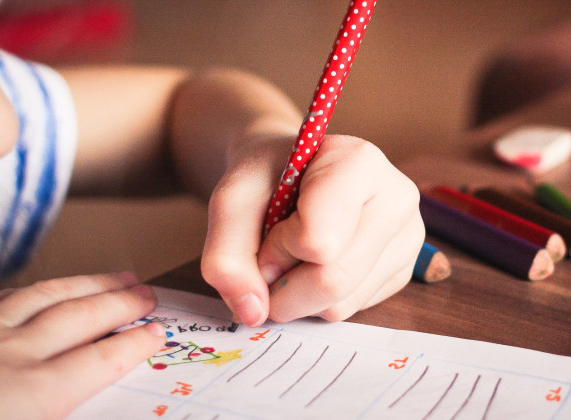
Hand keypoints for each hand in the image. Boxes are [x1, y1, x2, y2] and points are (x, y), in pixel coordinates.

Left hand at [0, 273, 165, 419]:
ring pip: (46, 296)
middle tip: (147, 292)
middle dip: (121, 303)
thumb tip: (70, 406)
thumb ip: (47, 417)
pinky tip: (38, 288)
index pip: (100, 360)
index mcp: (29, 398)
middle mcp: (10, 355)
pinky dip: (30, 289)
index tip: (157, 331)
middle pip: (81, 318)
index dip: (134, 343)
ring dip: (87, 285)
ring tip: (116, 276)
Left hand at [202, 134, 424, 325]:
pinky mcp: (403, 271)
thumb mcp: (231, 201)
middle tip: (268, 259)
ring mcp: (408, 238)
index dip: (277, 248)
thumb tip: (252, 313)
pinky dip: (317, 301)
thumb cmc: (264, 179)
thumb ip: (226, 255)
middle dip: (283, 285)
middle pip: (333, 281)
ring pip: (341, 304)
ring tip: (293, 255)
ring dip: (298, 296)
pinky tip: (315, 265)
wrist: (288, 174)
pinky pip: (352, 311)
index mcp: (359, 163)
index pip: (318, 241)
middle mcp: (397, 198)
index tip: (268, 228)